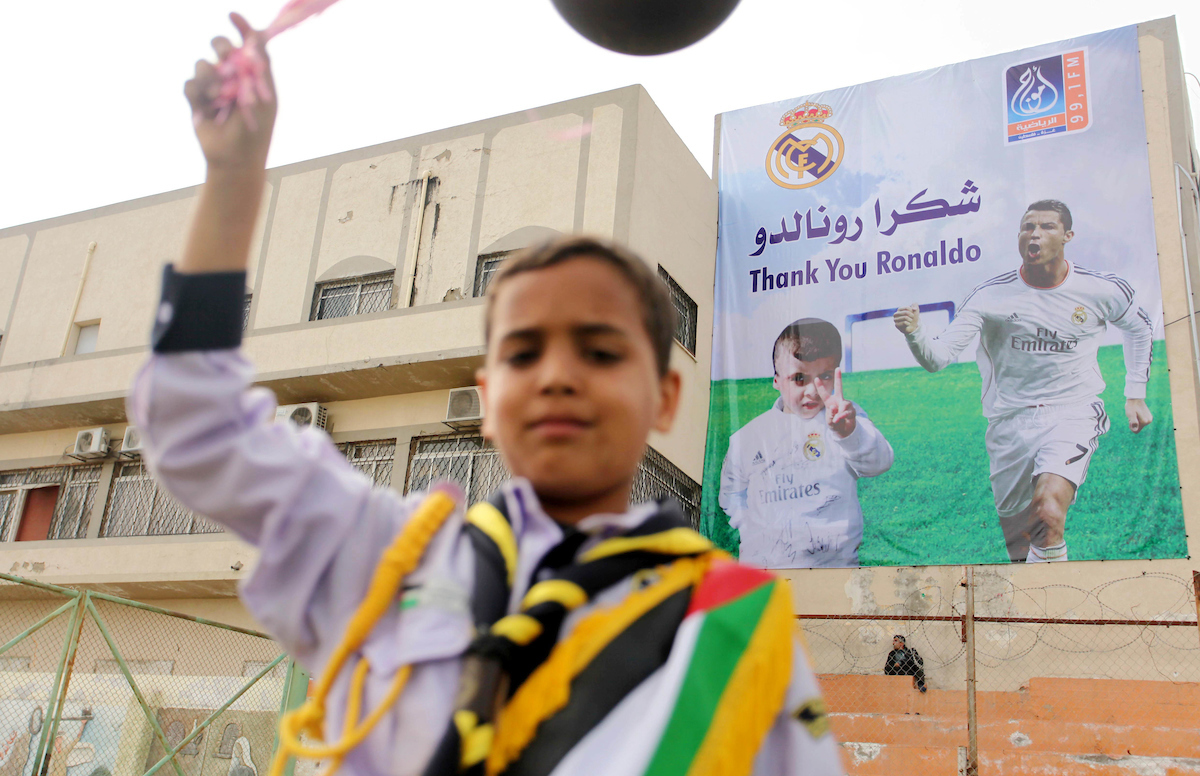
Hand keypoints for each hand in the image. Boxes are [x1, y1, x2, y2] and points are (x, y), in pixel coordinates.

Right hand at [184, 13, 276, 170]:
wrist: (236, 159)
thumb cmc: (256, 131)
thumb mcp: (264, 97)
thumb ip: (261, 66)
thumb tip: (257, 35)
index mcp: (253, 74)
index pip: (247, 43)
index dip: (241, 27)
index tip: (232, 16)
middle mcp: (233, 77)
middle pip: (220, 47)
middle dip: (221, 48)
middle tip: (225, 58)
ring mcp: (213, 88)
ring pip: (202, 65)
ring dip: (209, 78)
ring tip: (218, 98)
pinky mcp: (197, 100)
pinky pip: (189, 84)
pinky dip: (197, 92)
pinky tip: (205, 106)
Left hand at [818, 368, 855, 437]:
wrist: (844, 431)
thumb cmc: (835, 425)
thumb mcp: (830, 421)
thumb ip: (830, 414)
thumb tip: (834, 406)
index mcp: (830, 402)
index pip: (824, 394)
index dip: (820, 386)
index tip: (816, 378)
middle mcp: (838, 401)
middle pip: (839, 387)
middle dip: (839, 378)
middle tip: (838, 368)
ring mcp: (845, 404)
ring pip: (843, 404)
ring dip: (840, 412)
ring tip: (837, 418)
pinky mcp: (852, 410)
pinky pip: (847, 411)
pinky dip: (842, 416)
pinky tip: (839, 418)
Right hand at [893, 304, 919, 333]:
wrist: (912, 327)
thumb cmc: (912, 318)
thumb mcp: (915, 311)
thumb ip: (915, 306)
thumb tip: (914, 309)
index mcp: (899, 309)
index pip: (907, 308)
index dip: (912, 311)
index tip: (912, 314)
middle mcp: (896, 314)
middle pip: (906, 312)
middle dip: (912, 316)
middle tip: (911, 318)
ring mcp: (895, 319)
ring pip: (905, 318)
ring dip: (910, 320)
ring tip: (909, 321)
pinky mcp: (896, 325)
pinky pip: (905, 323)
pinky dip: (908, 324)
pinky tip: (907, 325)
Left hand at [1125, 398, 1151, 432]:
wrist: (1135, 398)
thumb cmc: (1131, 407)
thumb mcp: (1130, 414)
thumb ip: (1133, 422)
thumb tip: (1135, 428)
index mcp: (1145, 422)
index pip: (1136, 431)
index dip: (1131, 427)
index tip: (1130, 420)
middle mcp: (1149, 421)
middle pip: (1138, 427)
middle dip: (1134, 423)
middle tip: (1132, 416)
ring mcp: (1150, 418)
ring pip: (1140, 424)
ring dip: (1136, 420)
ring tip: (1135, 413)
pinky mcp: (1149, 416)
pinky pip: (1141, 421)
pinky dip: (1138, 418)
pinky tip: (1137, 413)